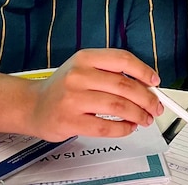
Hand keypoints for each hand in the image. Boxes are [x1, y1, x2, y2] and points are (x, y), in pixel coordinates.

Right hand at [26, 49, 163, 141]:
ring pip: (118, 106)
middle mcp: (79, 75)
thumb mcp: (82, 68)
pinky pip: (106, 127)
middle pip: (124, 86)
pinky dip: (123, 129)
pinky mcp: (70, 121)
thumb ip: (110, 72)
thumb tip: (145, 85)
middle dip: (146, 98)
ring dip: (138, 115)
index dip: (143, 71)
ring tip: (144, 118)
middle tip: (155, 106)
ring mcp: (73, 99)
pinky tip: (128, 127)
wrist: (33, 105)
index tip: (154, 82)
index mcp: (85, 58)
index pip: (122, 60)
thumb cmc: (63, 87)